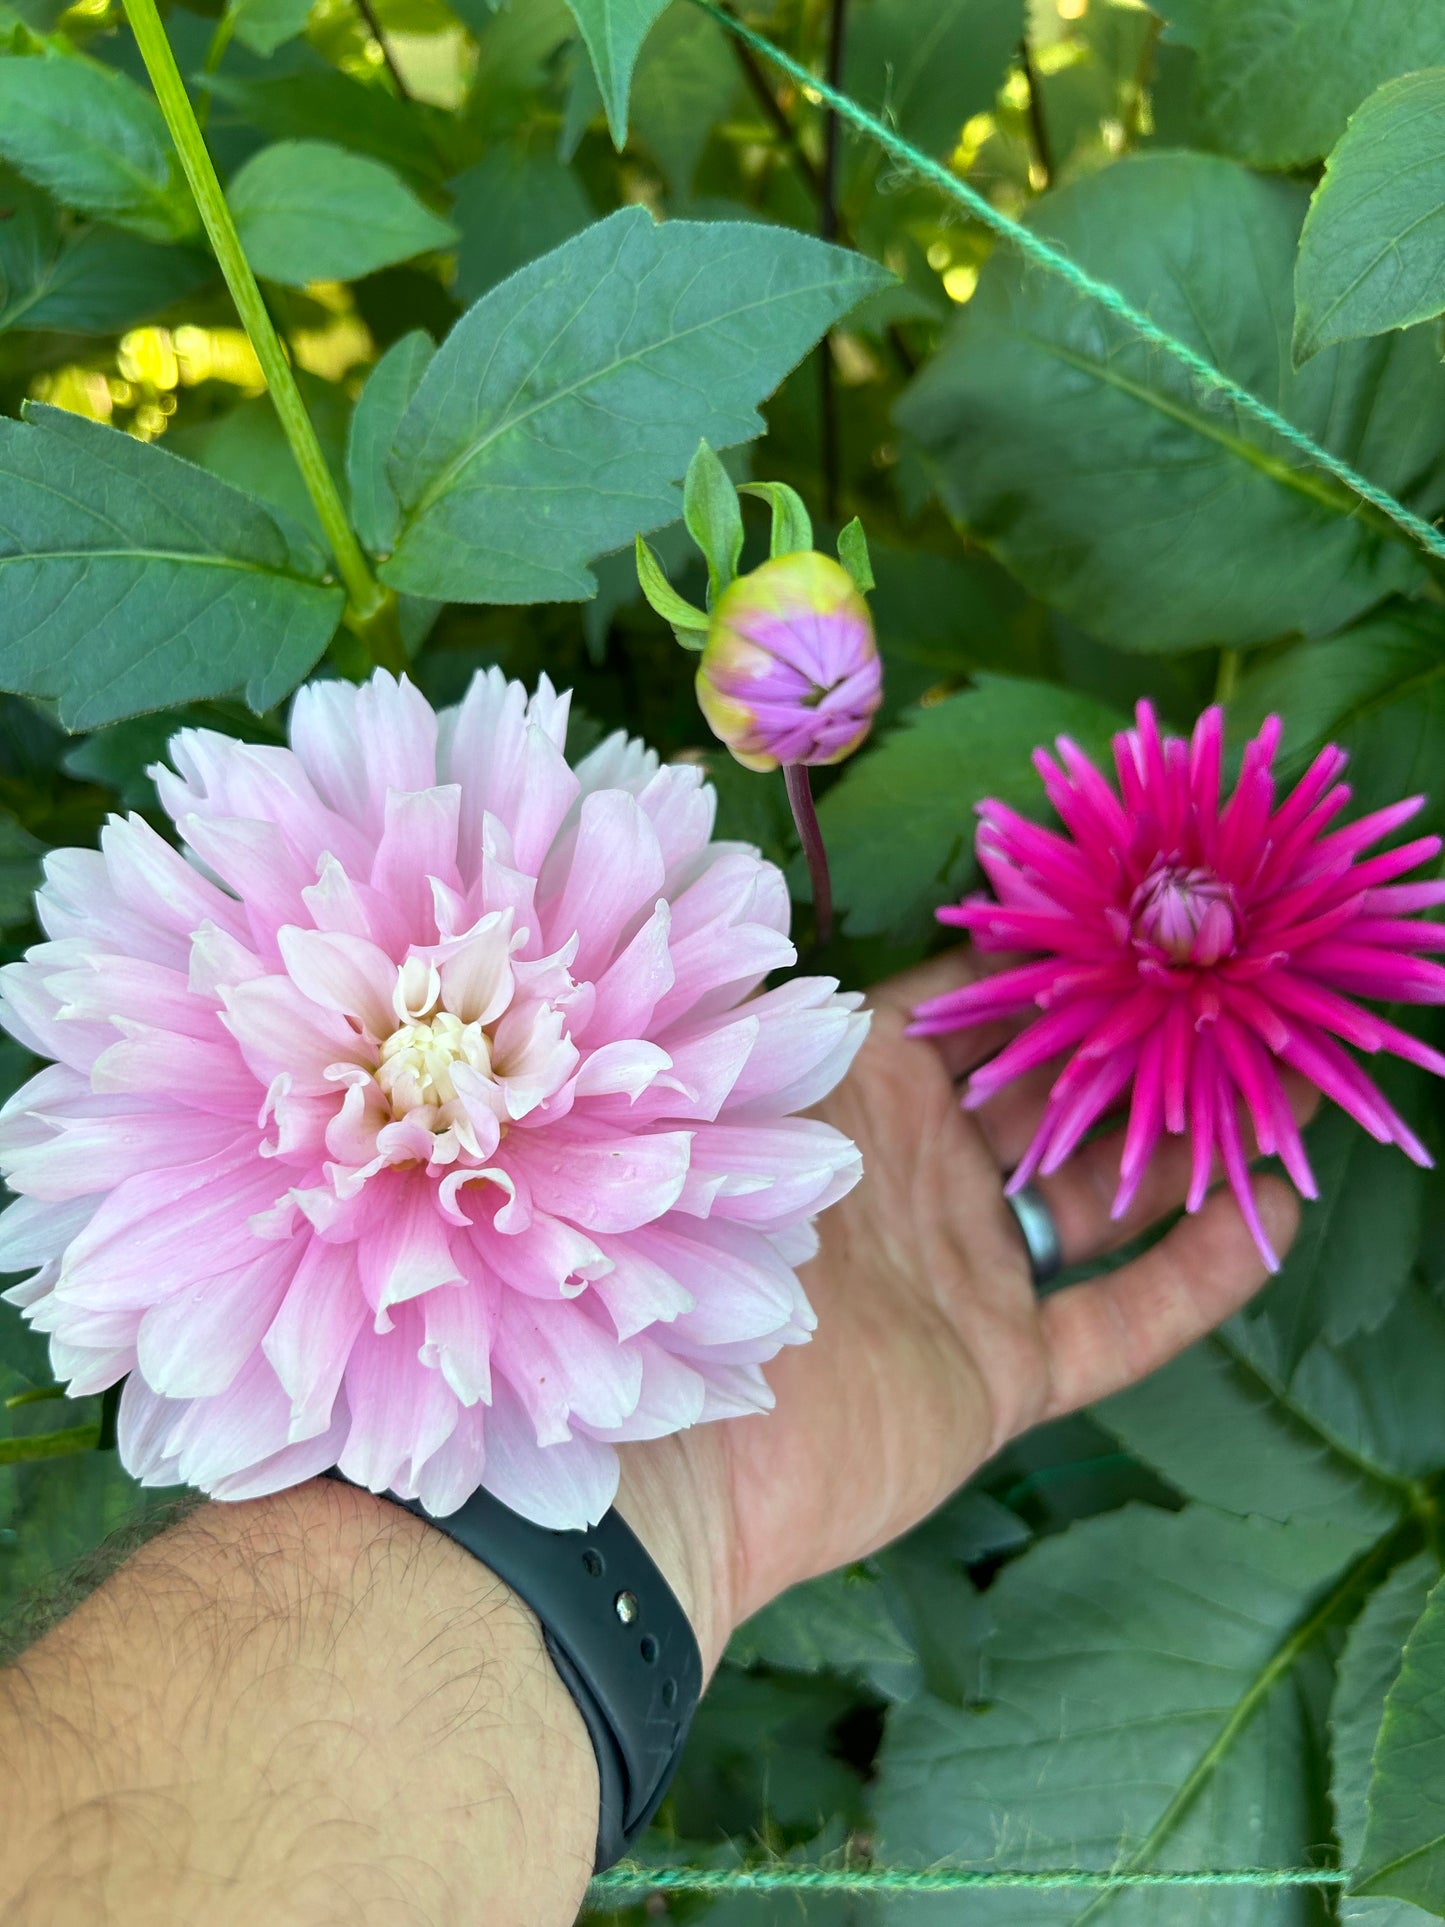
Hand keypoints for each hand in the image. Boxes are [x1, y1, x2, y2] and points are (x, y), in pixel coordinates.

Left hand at [618, 948, 1306, 1665]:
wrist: (667, 1450)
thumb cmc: (687, 1239)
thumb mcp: (749, 1092)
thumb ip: (812, 1001)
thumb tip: (849, 898)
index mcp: (852, 1094)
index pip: (966, 1005)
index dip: (1046, 965)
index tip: (1135, 918)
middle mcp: (916, 1172)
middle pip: (1051, 1096)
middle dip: (1137, 1051)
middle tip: (1231, 1001)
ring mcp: (962, 1270)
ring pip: (1101, 1196)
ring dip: (1187, 1150)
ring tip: (1276, 1091)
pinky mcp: (998, 1368)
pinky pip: (1121, 1319)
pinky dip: (1202, 1275)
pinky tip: (1279, 1214)